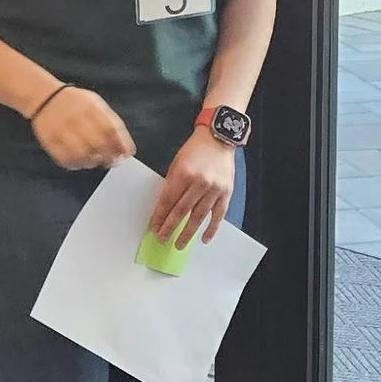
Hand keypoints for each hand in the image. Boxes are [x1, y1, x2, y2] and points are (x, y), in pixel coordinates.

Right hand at [28, 84, 134, 171]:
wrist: (44, 96)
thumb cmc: (75, 103)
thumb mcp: (96, 104)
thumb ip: (111, 123)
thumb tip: (126, 147)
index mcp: (90, 107)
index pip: (111, 128)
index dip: (121, 143)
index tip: (126, 153)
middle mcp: (76, 118)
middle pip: (97, 142)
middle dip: (109, 156)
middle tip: (112, 161)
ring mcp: (61, 129)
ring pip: (81, 153)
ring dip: (92, 161)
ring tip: (96, 161)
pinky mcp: (49, 140)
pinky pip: (63, 158)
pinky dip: (75, 164)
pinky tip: (81, 162)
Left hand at [149, 129, 234, 246]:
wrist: (219, 138)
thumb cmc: (196, 149)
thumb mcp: (177, 162)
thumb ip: (172, 184)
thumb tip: (164, 207)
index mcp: (184, 173)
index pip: (168, 201)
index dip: (159, 216)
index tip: (154, 227)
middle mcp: (199, 182)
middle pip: (181, 211)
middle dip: (170, 228)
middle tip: (162, 238)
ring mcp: (214, 189)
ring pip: (198, 217)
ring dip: (187, 233)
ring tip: (179, 244)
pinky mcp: (226, 193)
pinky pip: (218, 215)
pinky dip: (211, 229)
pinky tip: (204, 238)